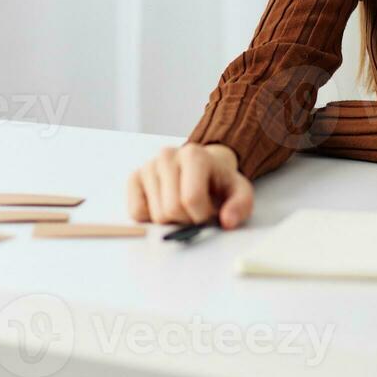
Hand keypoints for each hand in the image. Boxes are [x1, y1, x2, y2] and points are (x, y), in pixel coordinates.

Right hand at [126, 142, 253, 228]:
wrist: (204, 166)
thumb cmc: (218, 181)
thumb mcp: (239, 191)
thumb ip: (241, 205)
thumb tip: (227, 221)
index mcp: (194, 155)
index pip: (190, 199)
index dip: (202, 216)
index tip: (210, 212)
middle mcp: (167, 155)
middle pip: (171, 210)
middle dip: (187, 220)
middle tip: (196, 212)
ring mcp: (148, 166)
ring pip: (155, 215)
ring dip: (172, 221)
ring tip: (183, 207)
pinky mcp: (134, 178)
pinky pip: (136, 213)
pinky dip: (152, 218)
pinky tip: (166, 206)